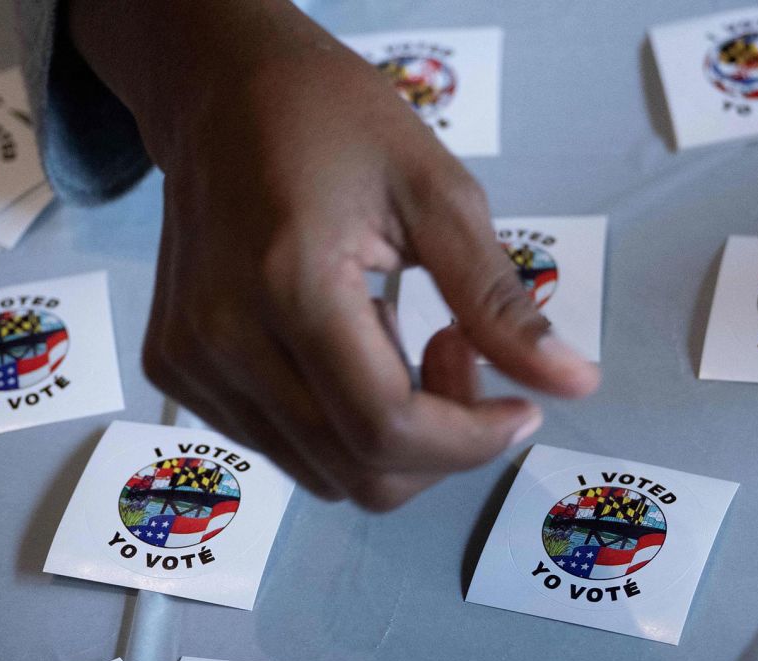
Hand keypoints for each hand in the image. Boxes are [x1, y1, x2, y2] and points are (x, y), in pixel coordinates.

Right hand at [70, 0, 598, 508]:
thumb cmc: (333, 122)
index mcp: (289, 284)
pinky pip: (289, 448)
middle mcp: (223, 340)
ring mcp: (192, 363)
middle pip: (361, 474)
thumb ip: (500, 304)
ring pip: (328, 476)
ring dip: (398, 439)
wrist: (218, 88)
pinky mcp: (180, 370)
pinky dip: (347, 425)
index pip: (387, 429)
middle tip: (465, 356)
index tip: (523, 408)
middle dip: (441, 444)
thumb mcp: (438, 195)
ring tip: (413, 343)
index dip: (471, 442)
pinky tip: (362, 345)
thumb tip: (577, 384)